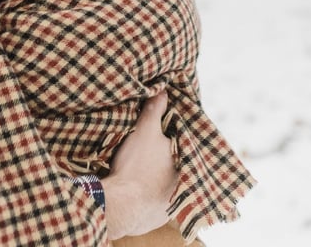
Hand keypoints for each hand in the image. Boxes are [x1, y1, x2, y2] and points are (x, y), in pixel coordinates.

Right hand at [101, 90, 176, 239]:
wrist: (124, 205)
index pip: (184, 148)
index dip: (174, 140)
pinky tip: (139, 189)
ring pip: (167, 187)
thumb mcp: (145, 131)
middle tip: (154, 153)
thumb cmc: (138, 166)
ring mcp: (171, 205)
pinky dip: (149, 196)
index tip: (165, 134)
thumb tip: (163, 91)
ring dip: (159, 180)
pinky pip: (155, 203)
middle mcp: (183, 186)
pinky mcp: (156, 218)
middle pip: (176, 167)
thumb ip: (155, 110)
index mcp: (186, 163)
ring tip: (146, 170)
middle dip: (168, 161)